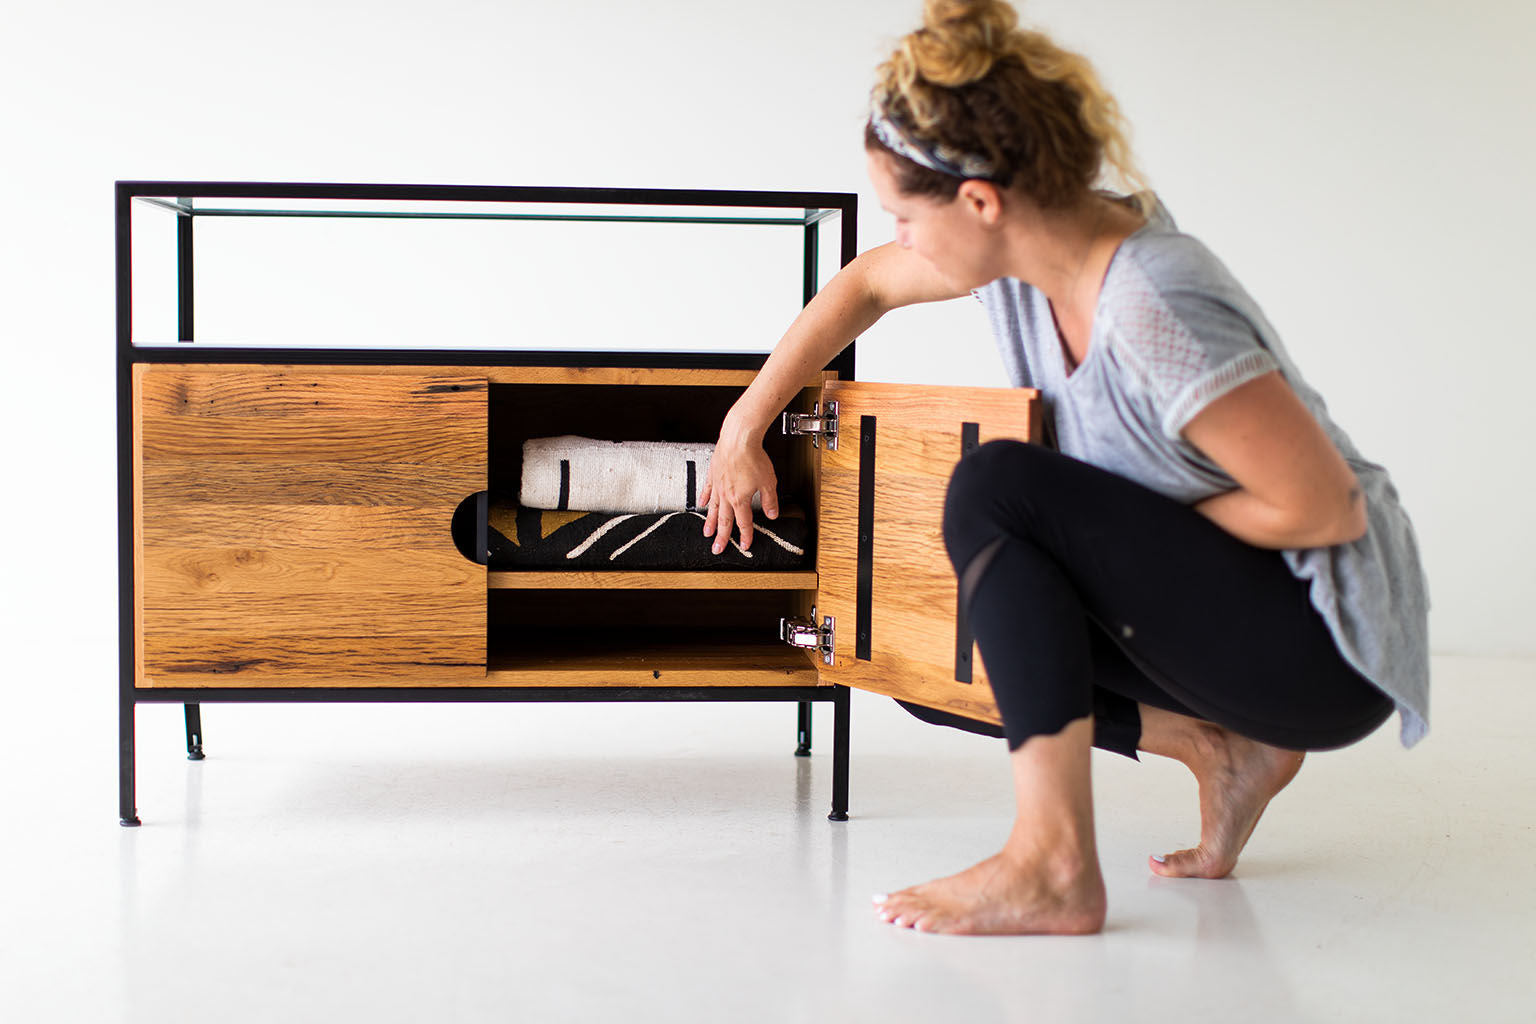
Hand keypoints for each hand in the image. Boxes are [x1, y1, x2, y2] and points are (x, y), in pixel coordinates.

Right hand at [699, 434, 779, 553]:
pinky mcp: (713, 474)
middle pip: (724, 520)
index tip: (744, 545)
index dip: (745, 536)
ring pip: (712, 508)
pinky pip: (706, 490)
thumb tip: (773, 514)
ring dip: (710, 523)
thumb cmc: (753, 457)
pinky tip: (701, 505)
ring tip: (706, 533)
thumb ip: (770, 500)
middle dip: (722, 537)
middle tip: (717, 549)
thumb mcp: (768, 482)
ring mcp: (717, 485)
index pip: (744, 522)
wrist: (739, 438)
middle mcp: (726, 495)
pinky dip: (703, 499)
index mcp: (740, 499)